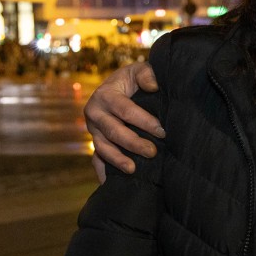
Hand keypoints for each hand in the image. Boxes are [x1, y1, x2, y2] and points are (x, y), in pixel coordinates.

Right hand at [86, 61, 162, 181]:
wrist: (117, 87)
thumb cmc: (131, 80)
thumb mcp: (138, 70)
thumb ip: (146, 74)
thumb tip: (154, 85)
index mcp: (105, 95)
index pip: (124, 110)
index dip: (143, 121)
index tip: (161, 131)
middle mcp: (95, 113)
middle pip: (113, 131)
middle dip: (133, 143)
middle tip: (153, 152)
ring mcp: (94, 131)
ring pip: (102, 148)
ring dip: (117, 160)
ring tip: (133, 169)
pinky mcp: (96, 143)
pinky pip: (96, 160)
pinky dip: (102, 172)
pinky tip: (109, 185)